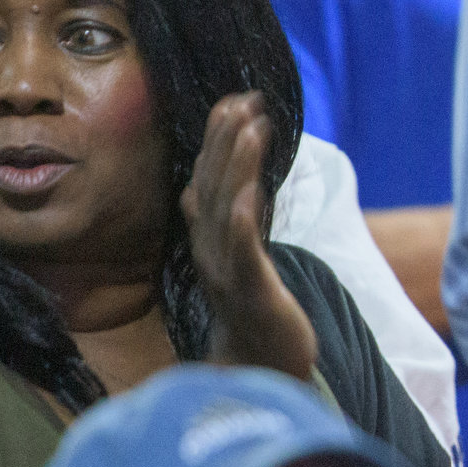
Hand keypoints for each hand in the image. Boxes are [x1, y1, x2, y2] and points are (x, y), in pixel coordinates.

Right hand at [184, 92, 319, 382]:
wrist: (259, 367)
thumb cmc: (254, 309)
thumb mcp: (244, 254)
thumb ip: (237, 219)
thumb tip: (223, 182)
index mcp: (210, 239)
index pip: (209, 180)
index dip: (217, 141)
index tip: (233, 101)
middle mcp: (211, 250)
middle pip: (214, 186)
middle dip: (225, 141)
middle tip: (241, 99)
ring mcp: (227, 271)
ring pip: (226, 211)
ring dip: (236, 167)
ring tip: (250, 129)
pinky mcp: (250, 293)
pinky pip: (242, 254)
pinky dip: (243, 223)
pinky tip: (251, 196)